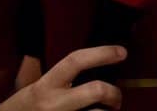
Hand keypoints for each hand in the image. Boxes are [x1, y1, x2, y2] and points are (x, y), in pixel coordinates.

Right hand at [3, 47, 126, 110]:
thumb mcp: (35, 90)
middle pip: (96, 90)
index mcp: (45, 87)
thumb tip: (91, 69)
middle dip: (114, 94)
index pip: (76, 61)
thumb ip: (60, 80)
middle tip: (116, 98)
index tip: (121, 52)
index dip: (101, 53)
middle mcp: (54, 104)